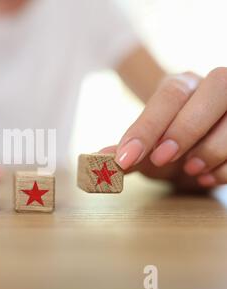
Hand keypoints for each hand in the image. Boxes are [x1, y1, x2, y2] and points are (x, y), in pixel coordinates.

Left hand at [114, 68, 226, 188]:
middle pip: (216, 87)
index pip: (169, 96)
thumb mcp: (147, 149)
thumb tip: (98, 159)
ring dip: (214, 148)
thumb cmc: (169, 145)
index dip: (148, 127)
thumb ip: (126, 151)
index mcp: (182, 85)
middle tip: (162, 159)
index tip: (126, 158)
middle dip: (188, 127)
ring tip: (191, 171)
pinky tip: (208, 177)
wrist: (197, 149)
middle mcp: (214, 87)